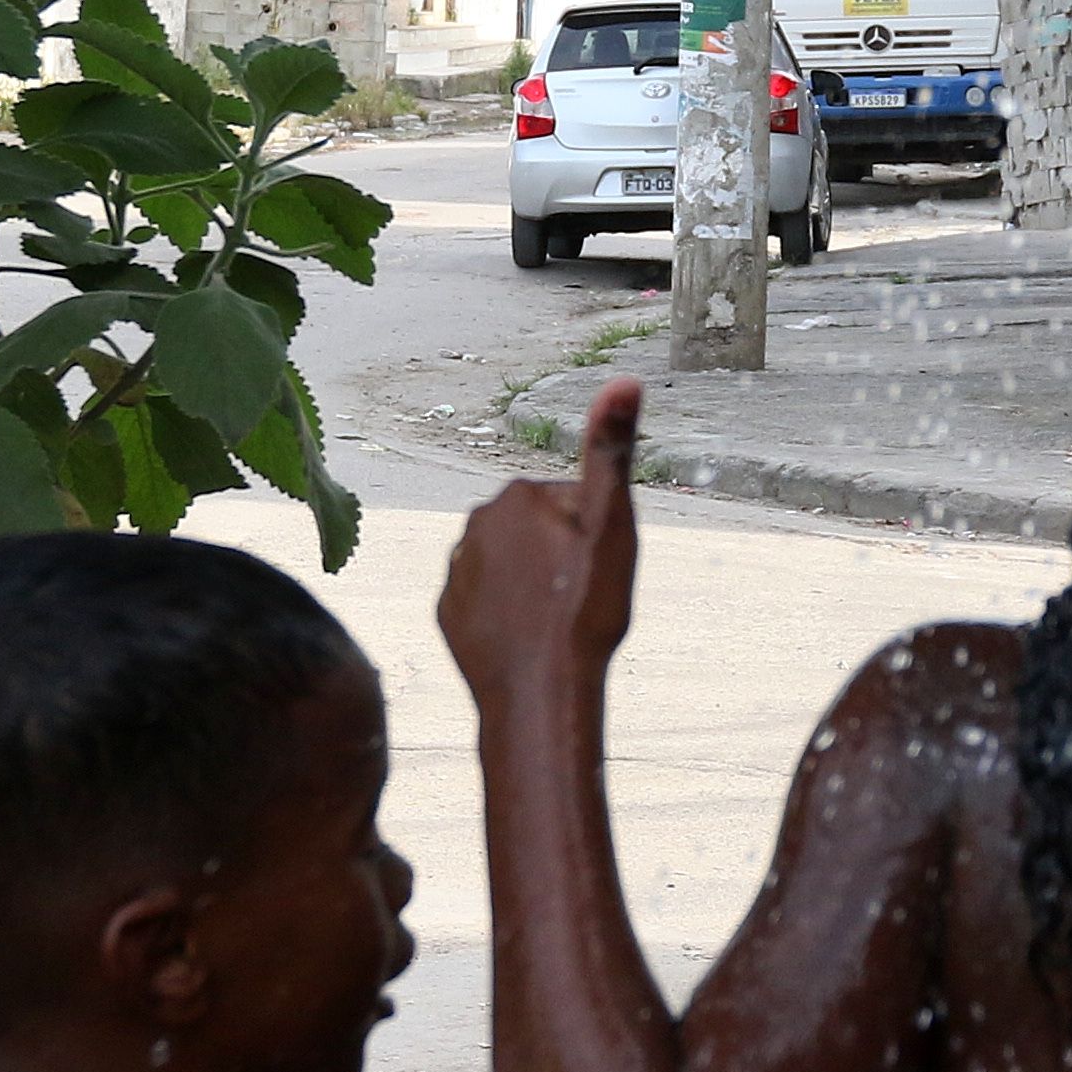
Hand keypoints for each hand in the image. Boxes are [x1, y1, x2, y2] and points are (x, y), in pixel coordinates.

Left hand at [441, 380, 642, 714]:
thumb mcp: (612, 526)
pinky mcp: (448, 613)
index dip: (594, 535)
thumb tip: (623, 379)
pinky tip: (528, 637)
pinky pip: (486, 601)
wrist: (541, 692)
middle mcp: (476, 523)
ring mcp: (456, 570)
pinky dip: (508, 613)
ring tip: (557, 620)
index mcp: (517, 494)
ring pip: (511, 565)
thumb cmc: (584, 609)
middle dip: (562, 556)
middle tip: (582, 597)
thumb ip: (611, 450)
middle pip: (538, 531)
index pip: (570, 502)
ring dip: (535, 584)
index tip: (599, 569)